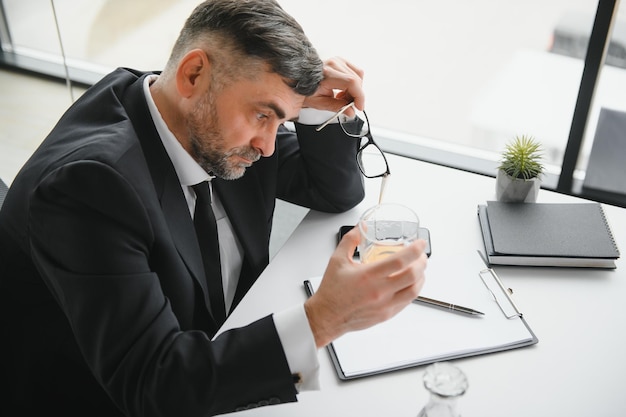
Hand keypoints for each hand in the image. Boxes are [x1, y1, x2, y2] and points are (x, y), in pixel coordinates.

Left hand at [302, 57, 364, 112]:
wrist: (297, 79)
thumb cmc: (304, 89)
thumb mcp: (318, 102)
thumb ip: (336, 107)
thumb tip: (351, 112)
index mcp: (326, 73)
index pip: (351, 82)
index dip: (359, 96)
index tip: (359, 107)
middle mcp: (333, 63)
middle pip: (356, 80)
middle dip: (356, 96)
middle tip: (347, 105)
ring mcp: (337, 60)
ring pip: (358, 75)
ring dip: (354, 89)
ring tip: (341, 97)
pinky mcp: (340, 60)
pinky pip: (355, 71)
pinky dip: (353, 83)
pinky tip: (342, 90)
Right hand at [304, 226, 426, 347]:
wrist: (327, 316)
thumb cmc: (332, 291)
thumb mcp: (337, 260)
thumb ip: (350, 240)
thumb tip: (361, 227)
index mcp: (369, 276)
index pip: (400, 260)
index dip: (415, 250)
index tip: (420, 244)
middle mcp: (379, 291)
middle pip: (413, 276)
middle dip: (422, 262)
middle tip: (421, 255)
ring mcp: (385, 305)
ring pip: (414, 291)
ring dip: (421, 277)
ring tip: (419, 269)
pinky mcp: (386, 314)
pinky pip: (407, 302)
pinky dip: (412, 290)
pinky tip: (409, 284)